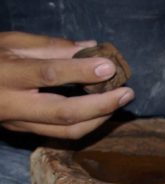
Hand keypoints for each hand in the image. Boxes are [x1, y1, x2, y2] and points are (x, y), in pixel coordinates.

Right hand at [0, 31, 133, 137]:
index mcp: (6, 74)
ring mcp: (21, 124)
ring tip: (119, 102)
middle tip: (127, 93)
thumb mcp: (11, 42)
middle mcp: (14, 105)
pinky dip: (87, 123)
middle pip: (65, 113)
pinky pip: (63, 134)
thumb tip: (89, 47)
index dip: (82, 71)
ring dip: (99, 118)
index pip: (49, 74)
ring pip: (67, 130)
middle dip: (101, 105)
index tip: (109, 66)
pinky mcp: (28, 133)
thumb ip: (50, 46)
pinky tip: (102, 111)